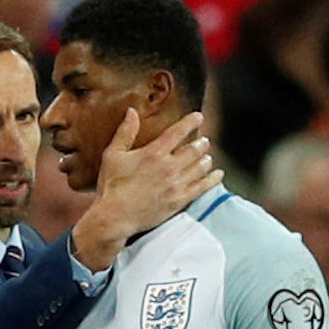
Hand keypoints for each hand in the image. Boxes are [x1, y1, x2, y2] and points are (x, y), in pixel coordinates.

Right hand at [72, 108, 222, 270]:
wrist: (115, 216)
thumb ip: (125, 132)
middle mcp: (168, 167)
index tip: (198, 117)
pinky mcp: (179, 200)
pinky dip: (212, 179)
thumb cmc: (111, 185)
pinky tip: (217, 175)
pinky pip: (202, 187)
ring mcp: (176, 185)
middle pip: (194, 149)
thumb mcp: (113, 155)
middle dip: (201, 143)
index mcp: (154, 153)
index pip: (178, 132)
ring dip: (206, 159)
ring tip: (207, 157)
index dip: (191, 122)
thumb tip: (132, 112)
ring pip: (201, 167)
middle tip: (204, 141)